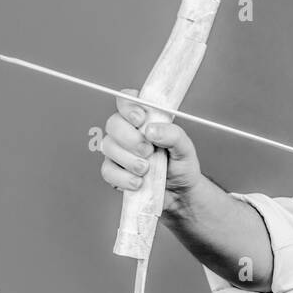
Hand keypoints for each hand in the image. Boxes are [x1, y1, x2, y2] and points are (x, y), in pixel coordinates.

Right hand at [98, 89, 202, 211]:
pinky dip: (122, 177)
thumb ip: (173, 134)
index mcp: (145, 119)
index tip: (140, 118)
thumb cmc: (181, 164)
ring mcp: (118, 151)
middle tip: (148, 151)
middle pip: (113, 123)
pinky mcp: (114, 171)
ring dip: (128, 159)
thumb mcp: (185, 147)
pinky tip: (137, 182)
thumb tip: (151, 130)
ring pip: (108, 147)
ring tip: (146, 169)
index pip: (127, 100)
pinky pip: (107, 170)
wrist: (180, 192)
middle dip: (130, 138)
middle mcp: (128, 131)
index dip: (128, 106)